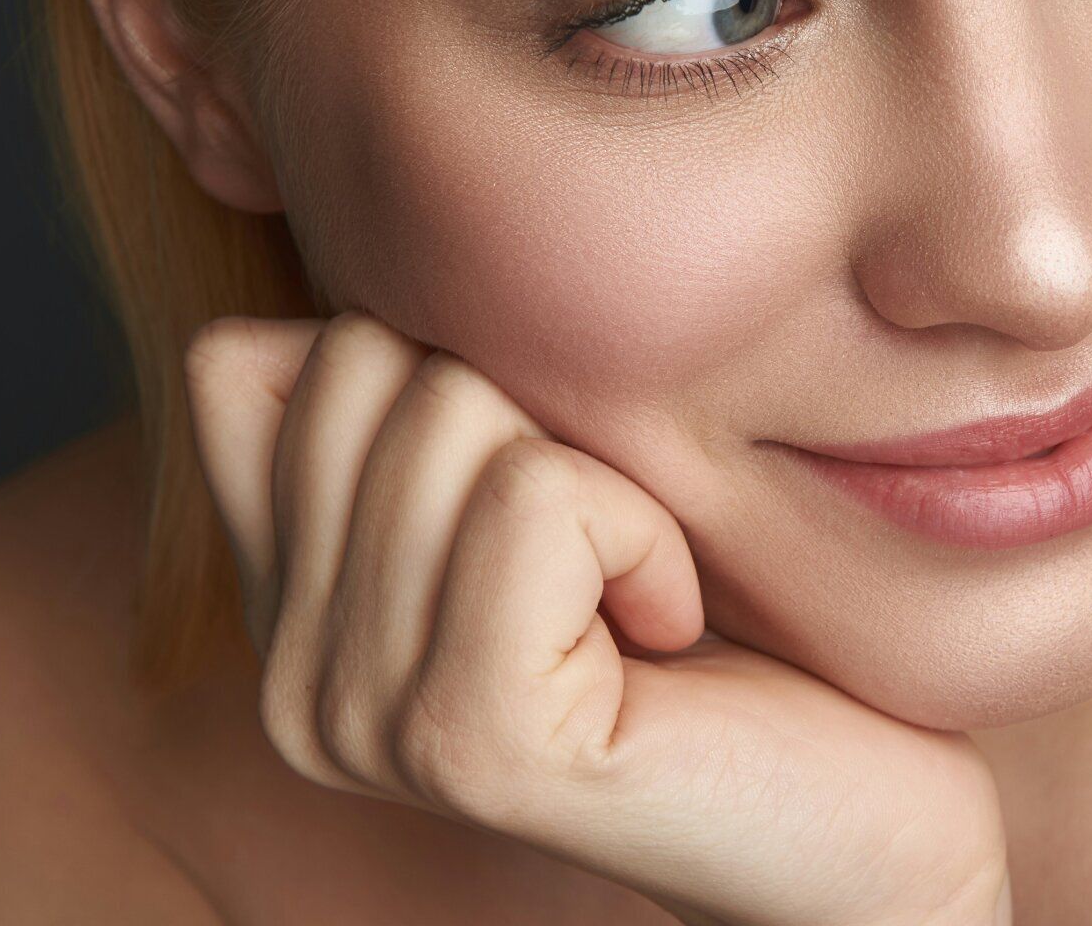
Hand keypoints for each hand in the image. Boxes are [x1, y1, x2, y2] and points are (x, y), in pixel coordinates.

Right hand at [185, 313, 1011, 925]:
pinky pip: (536, 498)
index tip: (539, 477)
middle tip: (607, 544)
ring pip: (449, 415)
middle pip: (358, 365)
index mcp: (288, 605)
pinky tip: (672, 628)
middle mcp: (292, 675)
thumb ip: (427, 406)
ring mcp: (362, 720)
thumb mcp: (554, 478)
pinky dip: (644, 534)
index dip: (417, 361)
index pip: (232, 366)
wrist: (859, 816)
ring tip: (645, 597)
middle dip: (526, 407)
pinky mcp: (467, 739)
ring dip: (604, 480)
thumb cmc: (728, 619)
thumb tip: (357, 275)